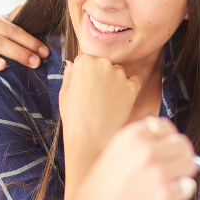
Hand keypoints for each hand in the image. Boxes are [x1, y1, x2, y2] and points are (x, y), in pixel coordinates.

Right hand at [60, 54, 140, 177]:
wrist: (89, 139)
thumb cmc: (74, 117)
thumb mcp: (64, 93)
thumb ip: (70, 75)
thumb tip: (71, 63)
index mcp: (84, 61)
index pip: (87, 60)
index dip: (86, 75)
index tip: (85, 88)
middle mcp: (102, 63)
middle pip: (104, 64)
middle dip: (101, 77)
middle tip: (96, 97)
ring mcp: (119, 75)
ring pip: (119, 73)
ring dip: (115, 83)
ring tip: (106, 103)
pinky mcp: (132, 87)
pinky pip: (134, 82)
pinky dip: (129, 89)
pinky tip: (120, 101)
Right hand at [72, 118, 196, 199]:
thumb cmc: (98, 194)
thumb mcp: (113, 154)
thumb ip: (140, 145)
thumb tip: (166, 143)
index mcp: (131, 137)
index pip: (166, 127)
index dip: (168, 139)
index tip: (168, 148)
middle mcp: (146, 150)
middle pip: (182, 144)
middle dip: (180, 156)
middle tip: (172, 168)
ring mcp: (158, 173)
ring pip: (190, 164)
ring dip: (182, 174)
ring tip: (166, 184)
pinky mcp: (166, 196)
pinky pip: (188, 187)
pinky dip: (180, 193)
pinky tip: (162, 198)